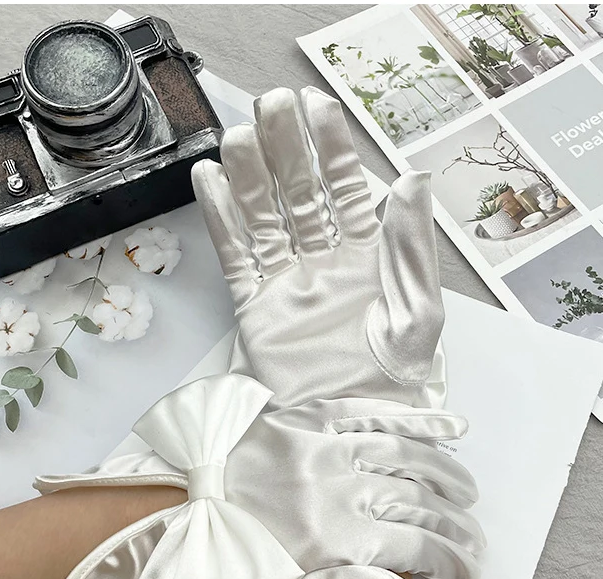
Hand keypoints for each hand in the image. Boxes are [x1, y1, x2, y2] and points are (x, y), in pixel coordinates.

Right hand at [37, 374, 482, 578]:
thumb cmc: (196, 474)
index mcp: (311, 426)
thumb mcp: (235, 420)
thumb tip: (310, 415)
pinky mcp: (340, 552)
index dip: (429, 425)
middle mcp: (334, 460)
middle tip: (470, 495)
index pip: (387, 420)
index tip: (456, 430)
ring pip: (420, 510)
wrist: (170, 527)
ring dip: (457, 527)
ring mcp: (340, 506)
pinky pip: (408, 549)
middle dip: (451, 483)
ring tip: (474, 542)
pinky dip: (440, 556)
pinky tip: (460, 564)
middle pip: (414, 467)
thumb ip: (279, 413)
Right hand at [192, 86, 441, 407]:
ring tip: (235, 136)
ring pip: (264, 218)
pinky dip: (222, 221)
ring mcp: (287, 282)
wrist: (348, 424)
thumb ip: (409, 245)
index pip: (347, 188)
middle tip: (269, 105)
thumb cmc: (392, 374)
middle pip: (299, 194)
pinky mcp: (256, 307)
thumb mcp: (417, 309)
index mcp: (367, 255)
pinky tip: (210, 182)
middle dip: (285, 149)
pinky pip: (237, 256)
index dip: (331, 147)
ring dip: (249, 177)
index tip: (316, 106)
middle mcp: (324, 261)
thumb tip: (412, 178)